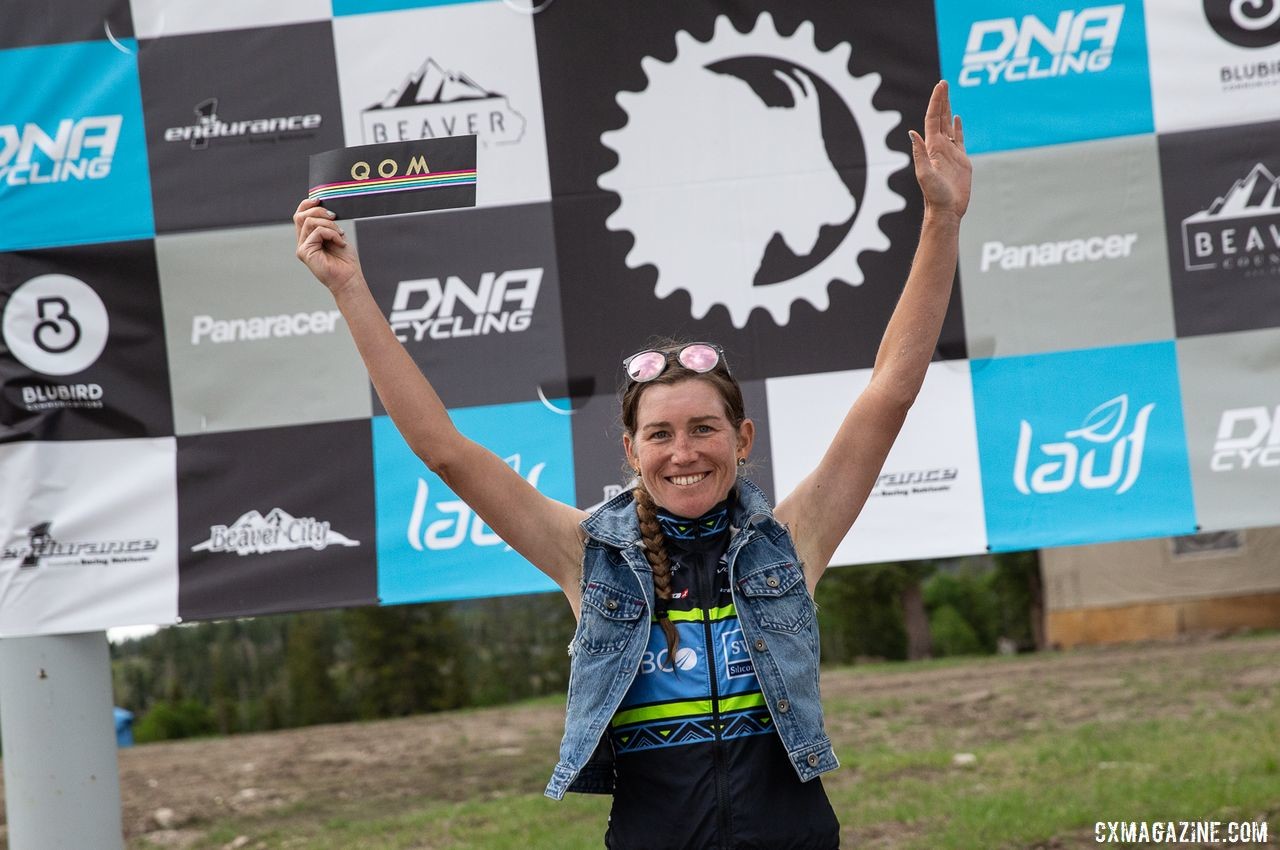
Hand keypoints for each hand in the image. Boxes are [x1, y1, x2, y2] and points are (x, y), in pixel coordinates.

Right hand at [293, 198, 362, 293]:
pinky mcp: (304, 252)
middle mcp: (302, 242)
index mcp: (308, 238)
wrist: (349, 278)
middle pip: (300, 215)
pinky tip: (340, 242)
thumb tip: (322, 206)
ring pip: (309, 222)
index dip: (306, 204)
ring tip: (340, 234)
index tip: (320, 200)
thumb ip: (327, 224)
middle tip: (334, 217)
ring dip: (329, 224)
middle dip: (319, 211)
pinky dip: (332, 233)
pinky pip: (317, 232)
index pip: (300, 215)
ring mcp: (302, 248)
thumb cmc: (345, 260)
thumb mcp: (337, 235)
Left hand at [908, 81, 971, 221]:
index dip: (936, 102)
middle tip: (944, 83)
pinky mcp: (960, 160)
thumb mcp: (925, 175)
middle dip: (941, 100)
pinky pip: (959, 139)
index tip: (941, 86)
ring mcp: (950, 152)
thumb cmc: (935, 196)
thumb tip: (913, 133)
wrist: (946, 210)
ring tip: (948, 95)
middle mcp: (939, 147)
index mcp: (931, 148)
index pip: (933, 119)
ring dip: (948, 110)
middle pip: (940, 118)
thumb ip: (920, 154)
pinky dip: (958, 127)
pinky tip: (956, 118)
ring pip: (948, 125)